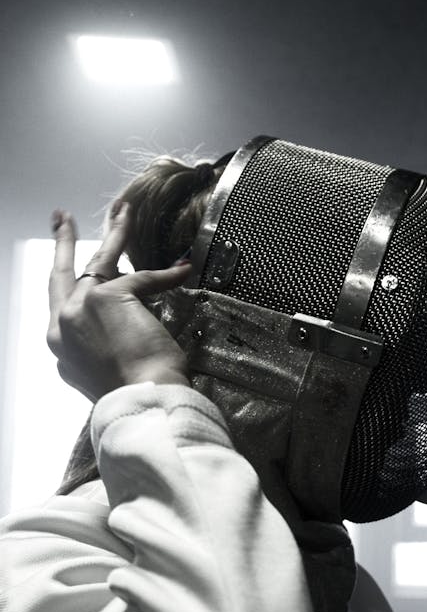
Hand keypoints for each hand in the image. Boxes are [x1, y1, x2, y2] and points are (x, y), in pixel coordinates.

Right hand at [47, 204, 192, 401]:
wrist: (143, 401)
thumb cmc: (135, 395)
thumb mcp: (105, 373)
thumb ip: (100, 350)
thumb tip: (116, 336)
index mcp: (62, 349)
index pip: (65, 309)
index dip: (77, 291)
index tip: (82, 280)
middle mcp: (62, 327)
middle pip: (60, 275)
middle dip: (63, 244)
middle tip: (62, 219)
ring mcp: (80, 309)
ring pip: (97, 261)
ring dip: (112, 233)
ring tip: (122, 210)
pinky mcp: (107, 297)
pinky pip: (142, 277)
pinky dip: (165, 274)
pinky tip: (182, 268)